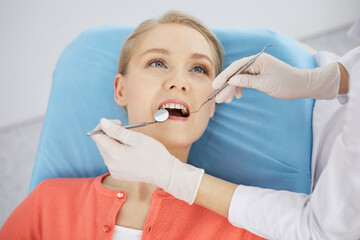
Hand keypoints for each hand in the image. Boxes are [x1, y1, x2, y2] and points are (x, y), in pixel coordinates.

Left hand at [90, 118, 203, 203]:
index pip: (96, 136)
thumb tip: (102, 122)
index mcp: (114, 154)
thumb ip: (117, 130)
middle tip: (127, 130)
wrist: (164, 172)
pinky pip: (112, 158)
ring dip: (115, 142)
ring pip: (106, 150)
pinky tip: (130, 151)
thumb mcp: (136, 138)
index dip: (104, 126)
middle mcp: (111, 164)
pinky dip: (117, 151)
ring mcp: (114, 170)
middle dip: (110, 133)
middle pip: (101, 143)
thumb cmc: (153, 154)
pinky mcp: (117, 173)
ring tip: (131, 142)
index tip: (118, 123)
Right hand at [212, 53, 339, 102]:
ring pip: (239, 78)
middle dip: (226, 86)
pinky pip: (245, 80)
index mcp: (258, 60)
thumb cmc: (287, 83)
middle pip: (236, 73)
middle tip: (218, 99)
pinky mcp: (259, 75)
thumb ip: (247, 81)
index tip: (215, 86)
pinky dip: (240, 88)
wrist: (302, 85)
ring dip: (232, 89)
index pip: (236, 67)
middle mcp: (256, 62)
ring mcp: (257, 68)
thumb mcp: (265, 84)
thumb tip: (231, 81)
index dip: (224, 77)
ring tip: (226, 101)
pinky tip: (237, 96)